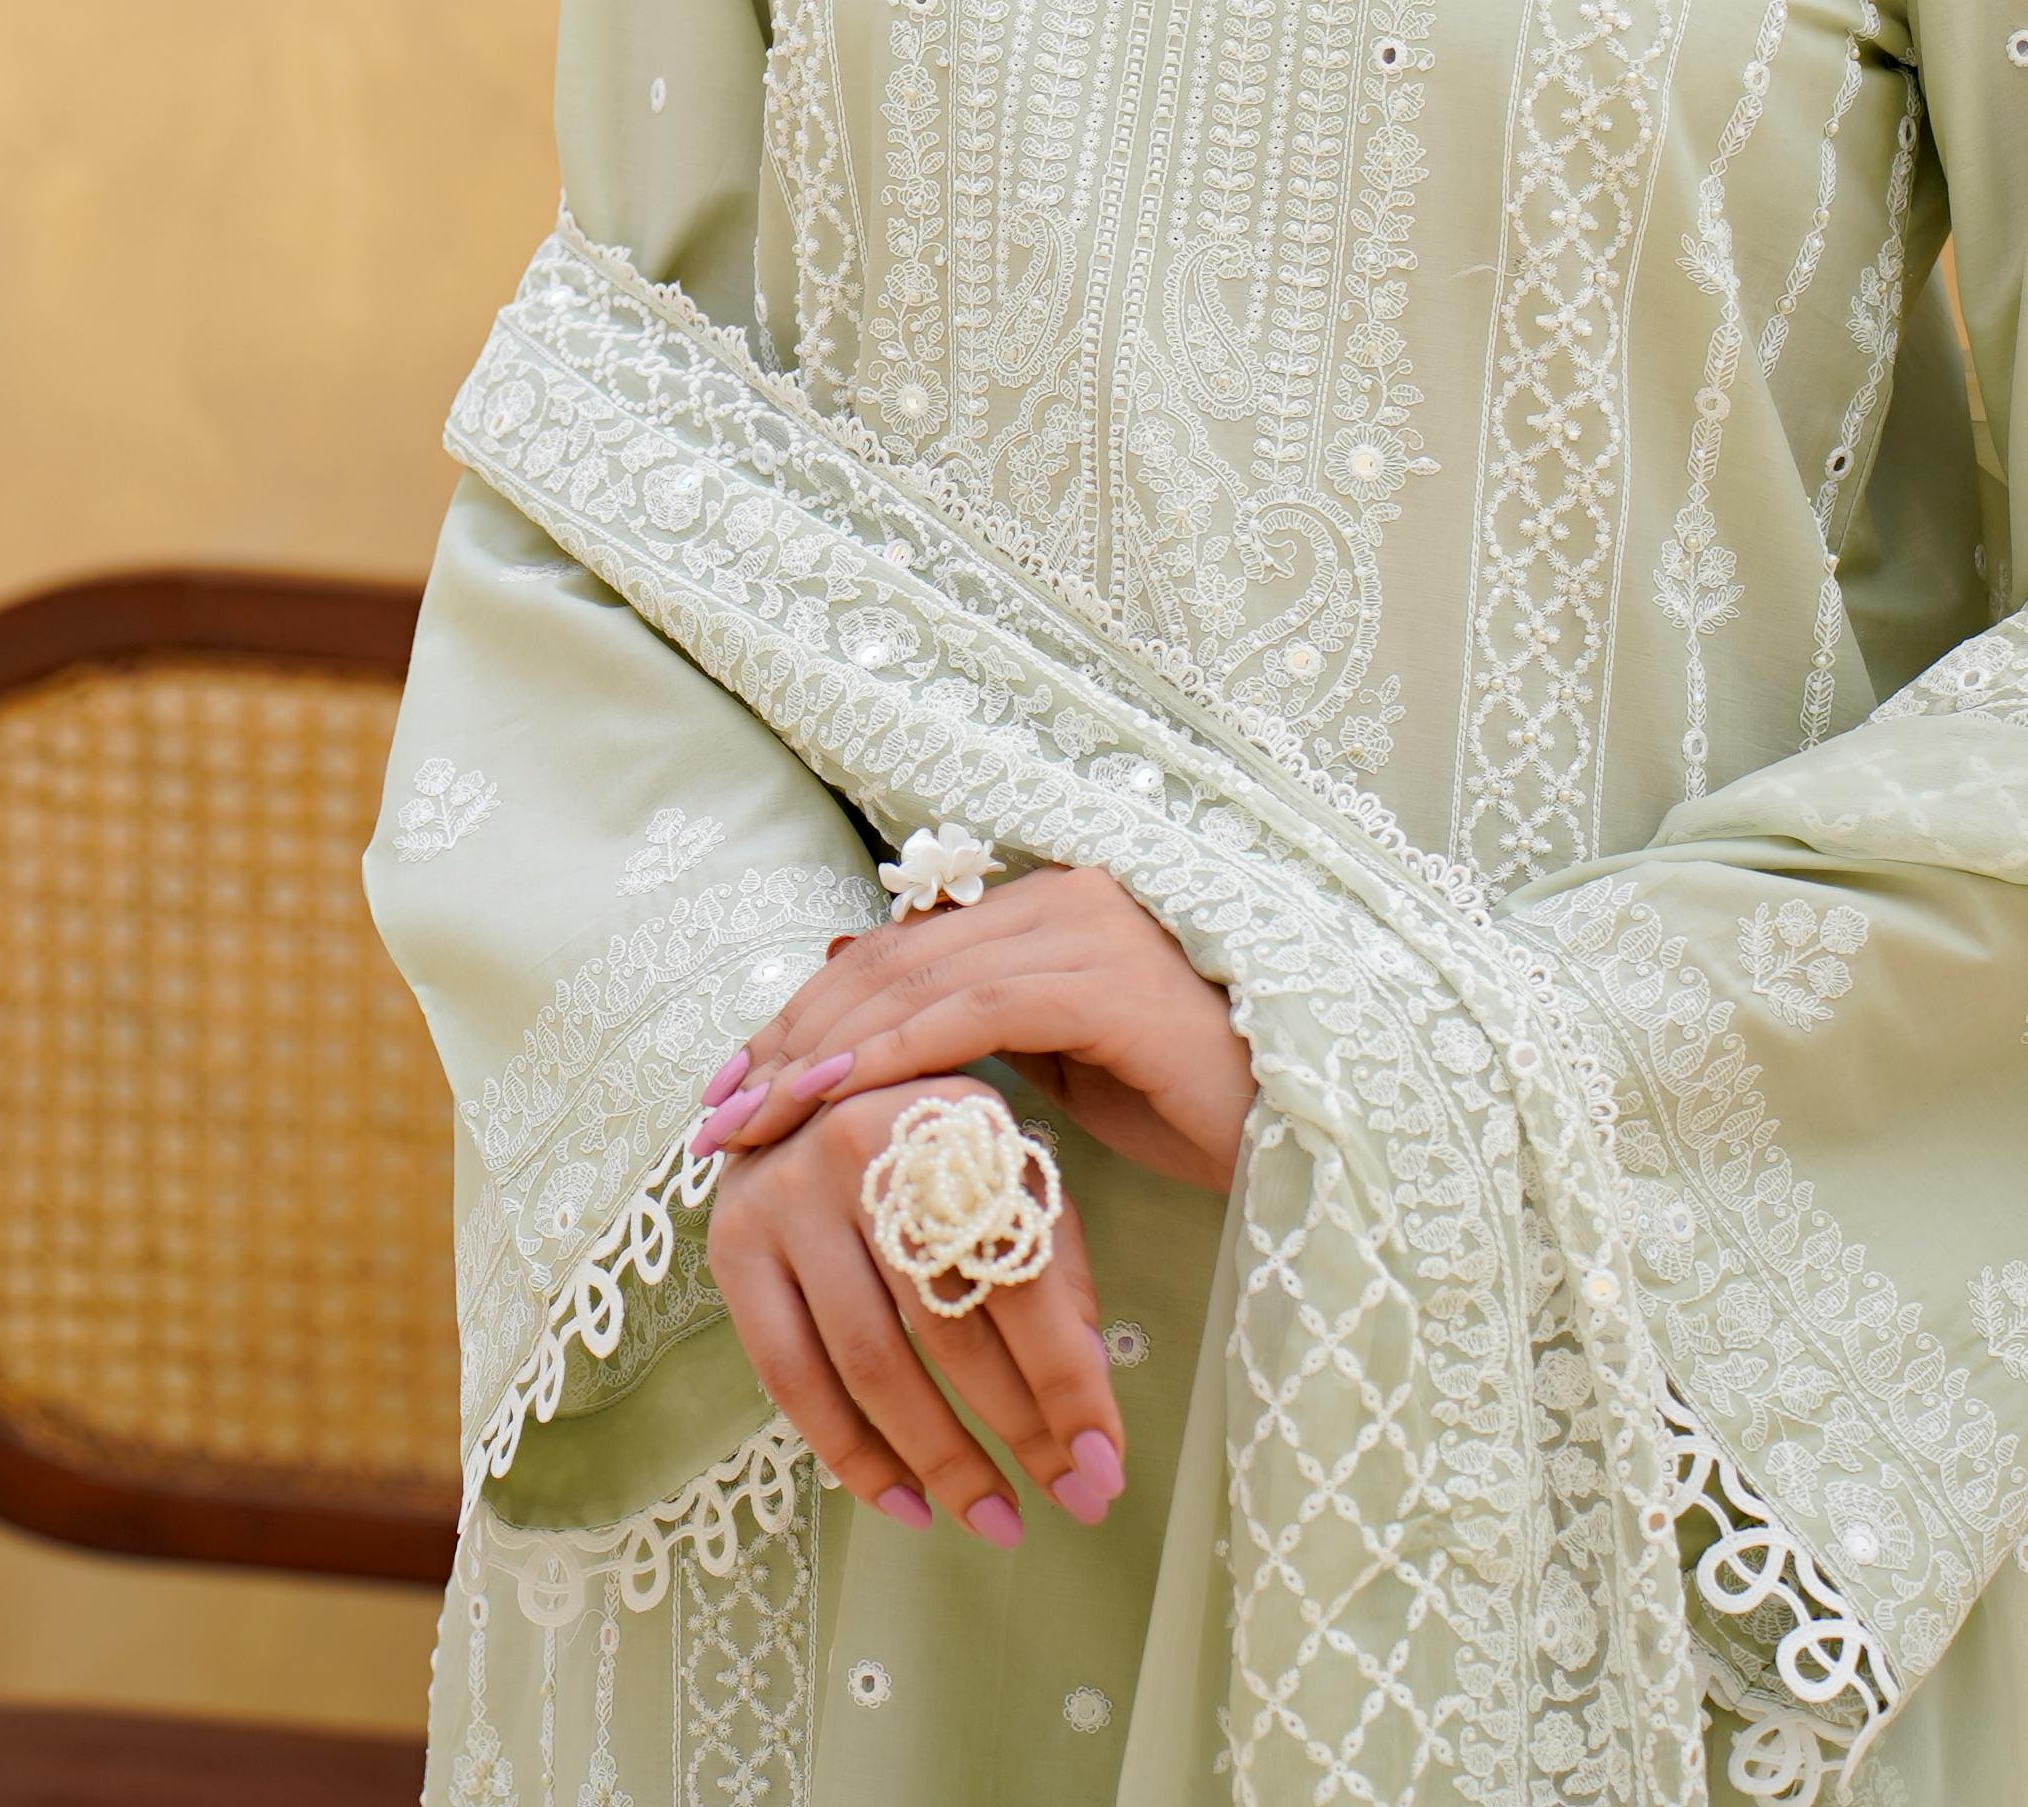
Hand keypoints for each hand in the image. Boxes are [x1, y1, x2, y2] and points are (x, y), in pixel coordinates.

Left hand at [691, 864, 1255, 1194]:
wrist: (1311, 1131)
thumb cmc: (1197, 1110)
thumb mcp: (1067, 1075)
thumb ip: (985, 1042)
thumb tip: (882, 1049)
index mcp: (1047, 909)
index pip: (898, 955)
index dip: (807, 1015)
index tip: (736, 1084)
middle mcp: (1061, 896)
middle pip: (888, 961)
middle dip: (790, 1037)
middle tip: (715, 1111)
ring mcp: (1084, 929)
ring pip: (914, 983)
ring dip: (818, 1054)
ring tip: (750, 1119)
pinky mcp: (1104, 981)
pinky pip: (971, 1014)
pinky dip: (888, 1056)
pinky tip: (829, 1101)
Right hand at [701, 1077, 1128, 1544]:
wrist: (799, 1087)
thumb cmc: (930, 1142)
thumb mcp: (1009, 1164)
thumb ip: (1054, 1258)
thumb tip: (1088, 1388)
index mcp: (951, 1119)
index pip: (1021, 1272)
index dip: (1068, 1378)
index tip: (1106, 1462)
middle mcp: (857, 1149)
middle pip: (947, 1326)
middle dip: (1018, 1432)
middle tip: (1072, 1501)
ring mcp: (782, 1199)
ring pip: (871, 1365)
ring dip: (941, 1460)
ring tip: (998, 1519)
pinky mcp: (730, 1248)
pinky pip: (791, 1379)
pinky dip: (852, 1455)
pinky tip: (906, 1504)